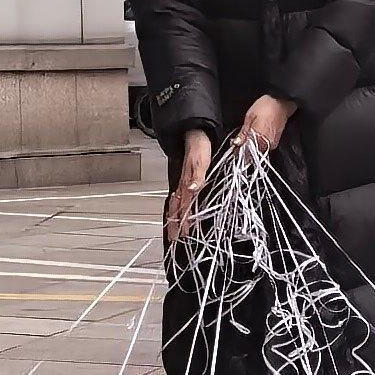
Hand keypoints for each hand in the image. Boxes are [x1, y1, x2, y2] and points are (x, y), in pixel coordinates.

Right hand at [163, 128, 213, 248]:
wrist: (195, 133)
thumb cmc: (199, 146)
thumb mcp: (201, 161)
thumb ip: (198, 176)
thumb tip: (193, 189)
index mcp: (187, 183)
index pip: (184, 208)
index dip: (185, 223)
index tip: (185, 237)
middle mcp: (182, 185)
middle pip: (176, 210)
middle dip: (175, 226)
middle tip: (174, 242)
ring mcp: (182, 183)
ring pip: (175, 205)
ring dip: (174, 220)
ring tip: (173, 233)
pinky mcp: (185, 180)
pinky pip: (177, 198)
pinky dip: (176, 209)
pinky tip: (177, 213)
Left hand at [238, 93, 294, 156]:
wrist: (282, 101)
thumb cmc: (266, 106)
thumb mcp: (250, 116)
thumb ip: (244, 132)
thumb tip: (238, 142)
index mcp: (259, 138)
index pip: (247, 152)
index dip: (240, 150)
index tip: (236, 146)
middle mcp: (267, 143)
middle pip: (254, 153)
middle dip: (246, 148)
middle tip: (241, 141)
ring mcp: (273, 143)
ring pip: (260, 150)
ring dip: (253, 146)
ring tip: (249, 136)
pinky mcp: (276, 141)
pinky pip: (265, 146)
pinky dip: (260, 143)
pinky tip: (257, 135)